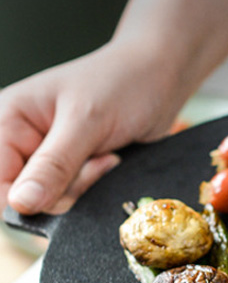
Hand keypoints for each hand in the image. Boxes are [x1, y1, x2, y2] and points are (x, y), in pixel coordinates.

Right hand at [0, 41, 182, 215]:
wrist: (157, 79)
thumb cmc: (121, 84)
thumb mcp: (86, 122)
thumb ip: (54, 165)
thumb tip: (21, 203)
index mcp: (7, 120)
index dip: (25, 198)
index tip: (63, 189)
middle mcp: (22, 141)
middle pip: (26, 197)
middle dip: (63, 190)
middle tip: (92, 159)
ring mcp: (48, 158)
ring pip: (54, 201)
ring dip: (84, 187)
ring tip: (104, 154)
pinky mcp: (73, 170)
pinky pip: (76, 197)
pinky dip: (94, 186)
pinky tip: (108, 160)